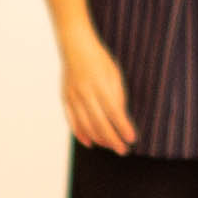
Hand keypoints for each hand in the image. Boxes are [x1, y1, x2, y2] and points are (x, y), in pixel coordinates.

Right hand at [58, 27, 137, 153]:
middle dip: (112, 139)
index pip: (114, 112)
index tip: (131, 139)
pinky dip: (80, 133)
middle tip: (123, 150)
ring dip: (99, 139)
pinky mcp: (65, 98)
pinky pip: (72, 121)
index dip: (123, 127)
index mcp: (100, 85)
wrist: (76, 47)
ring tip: (110, 146)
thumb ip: (118, 96)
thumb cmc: (99, 60)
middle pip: (100, 123)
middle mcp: (85, 93)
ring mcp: (73, 97)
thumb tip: (120, 119)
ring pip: (86, 125)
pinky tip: (90, 142)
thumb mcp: (114, 75)